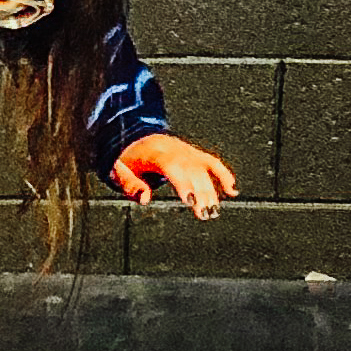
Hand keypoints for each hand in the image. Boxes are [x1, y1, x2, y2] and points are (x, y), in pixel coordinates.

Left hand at [108, 134, 236, 216]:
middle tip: (203, 213)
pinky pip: (213, 162)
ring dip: (212, 190)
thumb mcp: (118, 170)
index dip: (183, 182)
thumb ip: (130, 185)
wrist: (136, 137)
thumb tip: (145, 199)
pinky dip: (224, 175)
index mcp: (154, 152)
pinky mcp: (195, 154)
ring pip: (205, 168)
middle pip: (192, 170)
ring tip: (213, 211)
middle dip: (200, 192)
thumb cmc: (127, 157)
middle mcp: (175, 150)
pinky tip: (231, 190)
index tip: (190, 200)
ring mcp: (187, 151)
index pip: (172, 166)